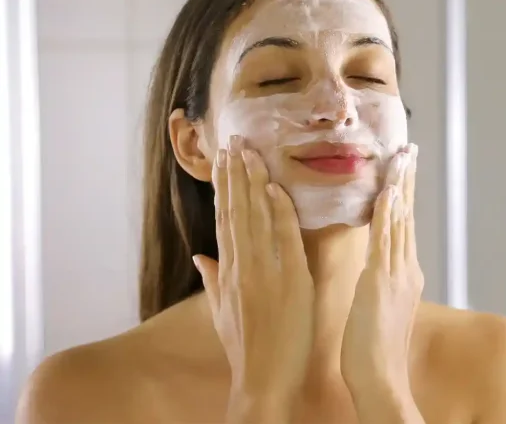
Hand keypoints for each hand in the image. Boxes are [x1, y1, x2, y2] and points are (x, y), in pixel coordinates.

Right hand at [193, 135, 314, 421]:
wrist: (262, 381)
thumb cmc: (247, 350)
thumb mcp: (222, 313)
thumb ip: (213, 280)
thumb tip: (201, 255)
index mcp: (228, 273)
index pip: (225, 221)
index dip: (224, 188)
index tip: (223, 159)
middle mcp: (240, 268)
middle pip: (235, 212)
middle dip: (234, 174)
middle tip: (234, 139)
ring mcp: (263, 274)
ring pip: (254, 219)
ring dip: (251, 182)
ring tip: (247, 150)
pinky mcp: (288, 282)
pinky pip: (283, 240)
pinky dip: (278, 213)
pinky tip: (275, 187)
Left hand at [341, 144, 422, 401]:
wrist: (381, 380)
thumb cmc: (373, 352)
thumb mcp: (377, 308)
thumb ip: (379, 284)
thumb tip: (376, 271)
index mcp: (401, 274)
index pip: (400, 224)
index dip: (402, 194)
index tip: (401, 167)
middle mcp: (404, 269)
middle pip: (406, 215)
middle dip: (407, 181)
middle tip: (409, 149)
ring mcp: (396, 274)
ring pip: (399, 221)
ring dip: (400, 186)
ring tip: (401, 157)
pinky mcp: (381, 283)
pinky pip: (385, 242)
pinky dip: (387, 216)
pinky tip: (387, 193)